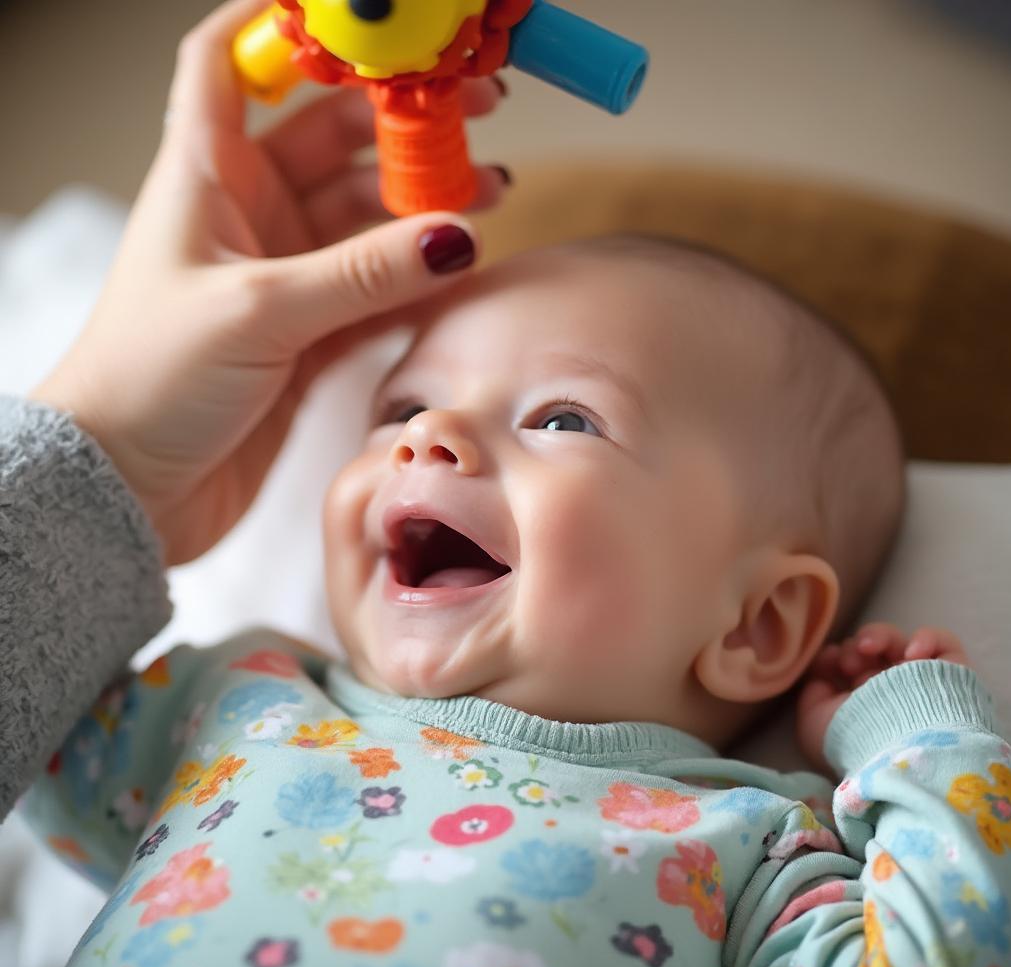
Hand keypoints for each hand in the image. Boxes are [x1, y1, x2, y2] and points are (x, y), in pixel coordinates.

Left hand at [30, 0, 507, 566]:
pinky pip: (374, 290)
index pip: (231, 62)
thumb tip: (458, 234)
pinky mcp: (305, 336)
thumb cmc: (151, 380)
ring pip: (363, 220)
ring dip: (420, 210)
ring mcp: (281, 277)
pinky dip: (414, 281)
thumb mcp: (261, 310)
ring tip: (487, 201)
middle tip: (477, 123)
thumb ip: (363, 273)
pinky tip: (459, 271)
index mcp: (205, 177)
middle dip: (401, 128)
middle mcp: (245, 216)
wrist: (131, 485)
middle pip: (331, 141)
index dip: (285, 25)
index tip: (363, 19)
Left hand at [797, 622, 969, 770]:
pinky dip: (928, 639)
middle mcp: (894, 692)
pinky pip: (946, 645)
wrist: (894, 754)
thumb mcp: (813, 721)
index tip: (832, 663)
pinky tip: (912, 653)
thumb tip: (827, 660)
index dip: (840, 656)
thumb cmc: (850, 742)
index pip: (853, 664)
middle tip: (850, 664)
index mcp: (864, 702)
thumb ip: (812, 689)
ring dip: (880, 636)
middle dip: (856, 648)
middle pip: (874, 651)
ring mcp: (922, 683)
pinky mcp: (951, 677)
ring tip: (869, 648)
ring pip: (902, 642)